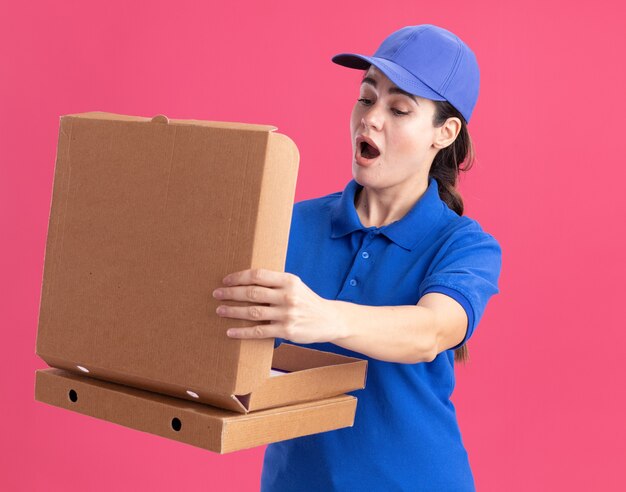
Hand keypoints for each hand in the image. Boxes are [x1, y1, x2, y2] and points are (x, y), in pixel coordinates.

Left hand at [213, 268, 344, 343]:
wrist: (329, 319)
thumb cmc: (306, 300)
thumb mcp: (295, 285)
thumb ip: (274, 282)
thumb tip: (245, 280)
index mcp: (289, 280)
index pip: (258, 275)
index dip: (239, 277)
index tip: (226, 280)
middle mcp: (288, 296)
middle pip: (252, 292)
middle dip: (231, 293)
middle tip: (217, 294)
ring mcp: (287, 314)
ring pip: (253, 312)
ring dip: (233, 311)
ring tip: (220, 310)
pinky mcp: (287, 331)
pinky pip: (259, 331)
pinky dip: (243, 331)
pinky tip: (231, 331)